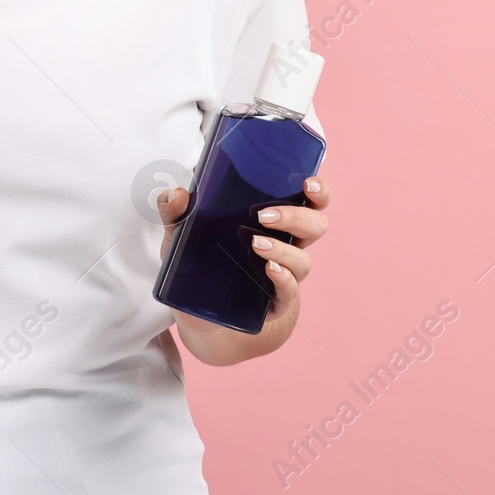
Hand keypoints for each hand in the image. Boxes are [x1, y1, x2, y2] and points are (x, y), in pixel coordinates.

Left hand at [157, 175, 331, 354]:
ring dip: (283, 249)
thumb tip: (176, 194)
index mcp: (274, 220)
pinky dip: (283, 278)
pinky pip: (289, 290)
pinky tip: (269, 270)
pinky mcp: (275, 301)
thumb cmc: (197, 262)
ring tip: (256, 244)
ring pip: (303, 259)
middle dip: (296, 216)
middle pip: (315, 226)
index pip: (311, 201)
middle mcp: (286, 244)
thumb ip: (175, 211)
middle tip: (264, 215)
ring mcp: (283, 273)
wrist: (196, 311)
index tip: (308, 182)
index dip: (318, 191)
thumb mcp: (181, 233)